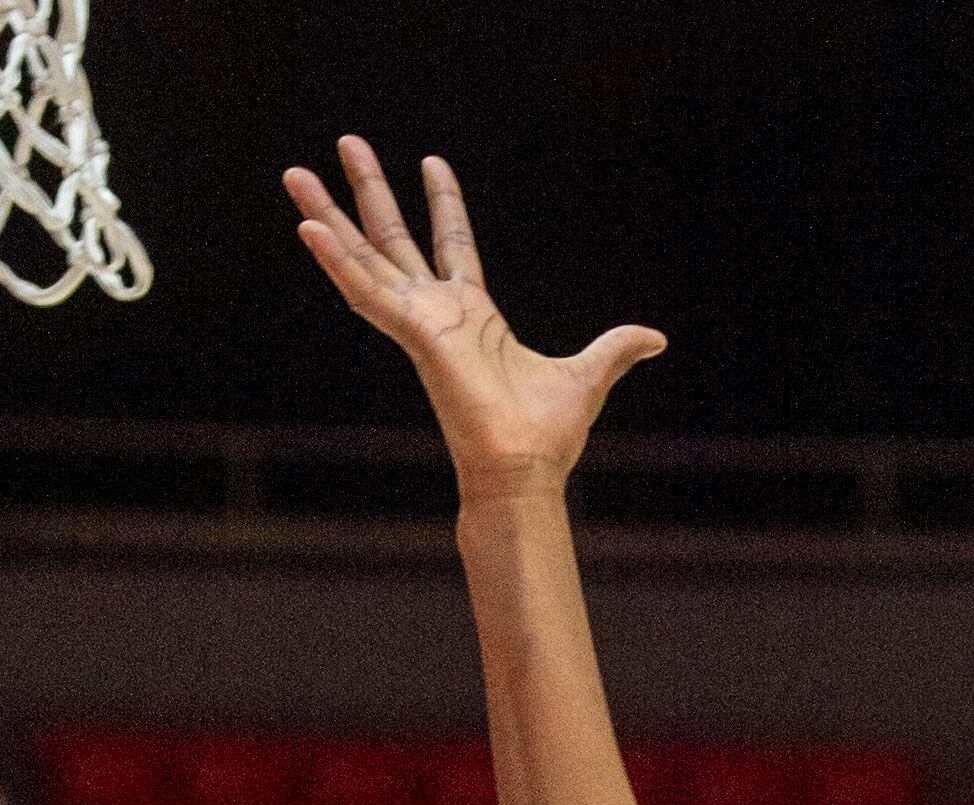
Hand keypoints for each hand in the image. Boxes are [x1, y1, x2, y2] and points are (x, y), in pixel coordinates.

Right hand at [285, 139, 663, 499]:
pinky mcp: (412, 337)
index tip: (431, 163)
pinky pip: (364, 292)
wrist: (526, 470)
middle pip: (395, 239)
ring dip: (330, 217)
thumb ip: (616, 349)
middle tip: (348, 142)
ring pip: (365, 258)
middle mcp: (438, 313)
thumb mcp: (589, 375)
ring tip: (295, 173)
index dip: (443, 203)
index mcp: (474, 316)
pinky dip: (336, 261)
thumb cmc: (547, 435)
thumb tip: (655, 338)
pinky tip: (305, 226)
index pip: (454, 244)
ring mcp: (419, 323)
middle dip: (371, 192)